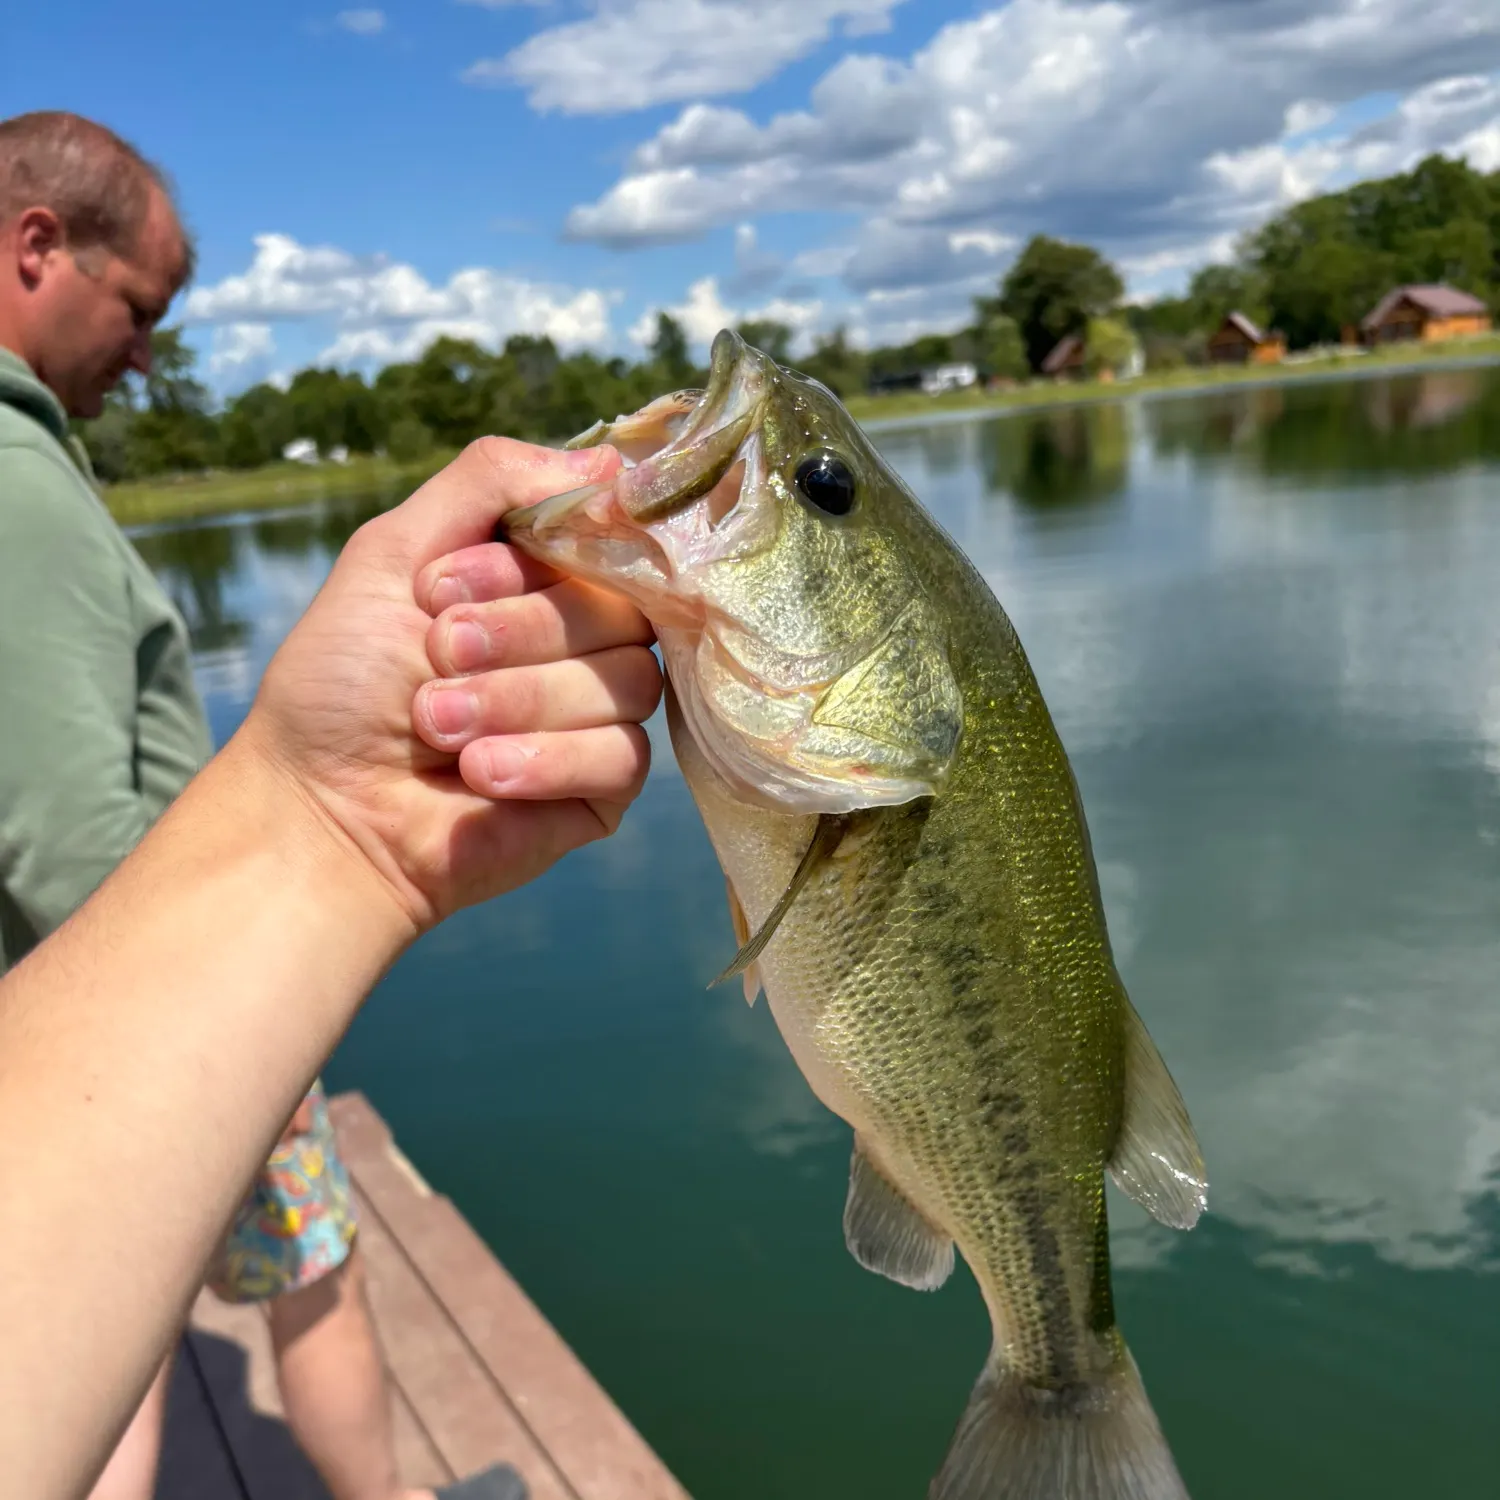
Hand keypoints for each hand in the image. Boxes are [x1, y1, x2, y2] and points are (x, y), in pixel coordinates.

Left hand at [238, 438, 660, 931]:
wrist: (321, 809)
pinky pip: (622, 755)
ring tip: (435, 725)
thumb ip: (491, 482)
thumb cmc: (342, 683)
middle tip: (435, 657)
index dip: (529, 565)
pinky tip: (478, 773)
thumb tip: (612, 460)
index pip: (603, 540)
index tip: (441, 590)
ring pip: (626, 681)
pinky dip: (542, 760)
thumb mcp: (392, 552)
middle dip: (516, 634)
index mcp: (540, 580)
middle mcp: (582, 641)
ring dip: (515, 700)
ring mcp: (601, 715)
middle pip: (621, 610)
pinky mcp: (606, 787)